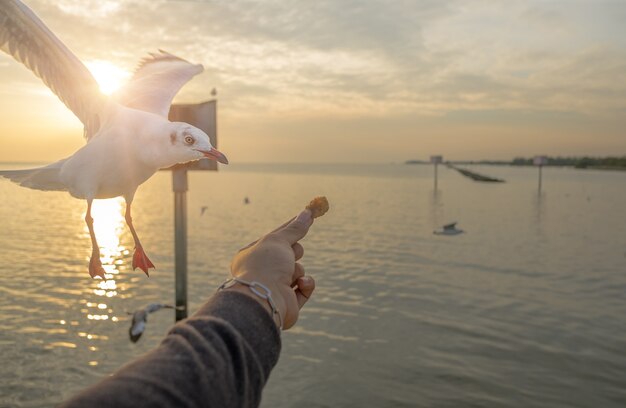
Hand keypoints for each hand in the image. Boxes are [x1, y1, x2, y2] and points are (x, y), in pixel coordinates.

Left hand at [228, 209, 315, 329]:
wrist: (265, 299)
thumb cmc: (265, 266)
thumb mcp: (278, 241)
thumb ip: (294, 228)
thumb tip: (307, 213)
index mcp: (251, 256)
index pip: (275, 237)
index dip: (291, 226)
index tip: (309, 214)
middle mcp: (261, 272)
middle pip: (289, 253)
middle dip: (294, 252)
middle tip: (290, 254)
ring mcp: (274, 288)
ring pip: (298, 270)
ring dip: (297, 270)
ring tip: (288, 275)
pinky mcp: (288, 302)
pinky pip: (305, 288)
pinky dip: (305, 284)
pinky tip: (300, 285)